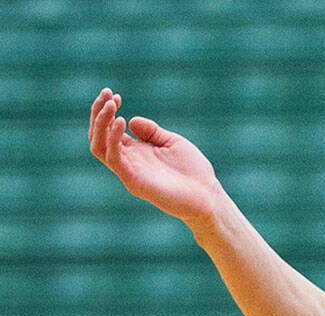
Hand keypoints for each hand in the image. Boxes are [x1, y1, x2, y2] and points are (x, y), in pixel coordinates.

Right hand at [88, 88, 223, 225]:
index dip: (107, 110)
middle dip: (99, 112)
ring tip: (111, 105)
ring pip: (99, 146)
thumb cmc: (193, 171)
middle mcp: (128, 161)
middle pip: (99, 136)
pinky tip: (122, 122)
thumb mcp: (172, 143)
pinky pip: (114, 159)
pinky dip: (113, 139)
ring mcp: (129, 172)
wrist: (208, 196)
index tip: (114, 93)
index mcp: (135, 152)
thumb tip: (131, 120)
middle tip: (107, 93)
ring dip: (101, 123)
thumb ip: (152, 132)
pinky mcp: (134, 182)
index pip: (109, 130)